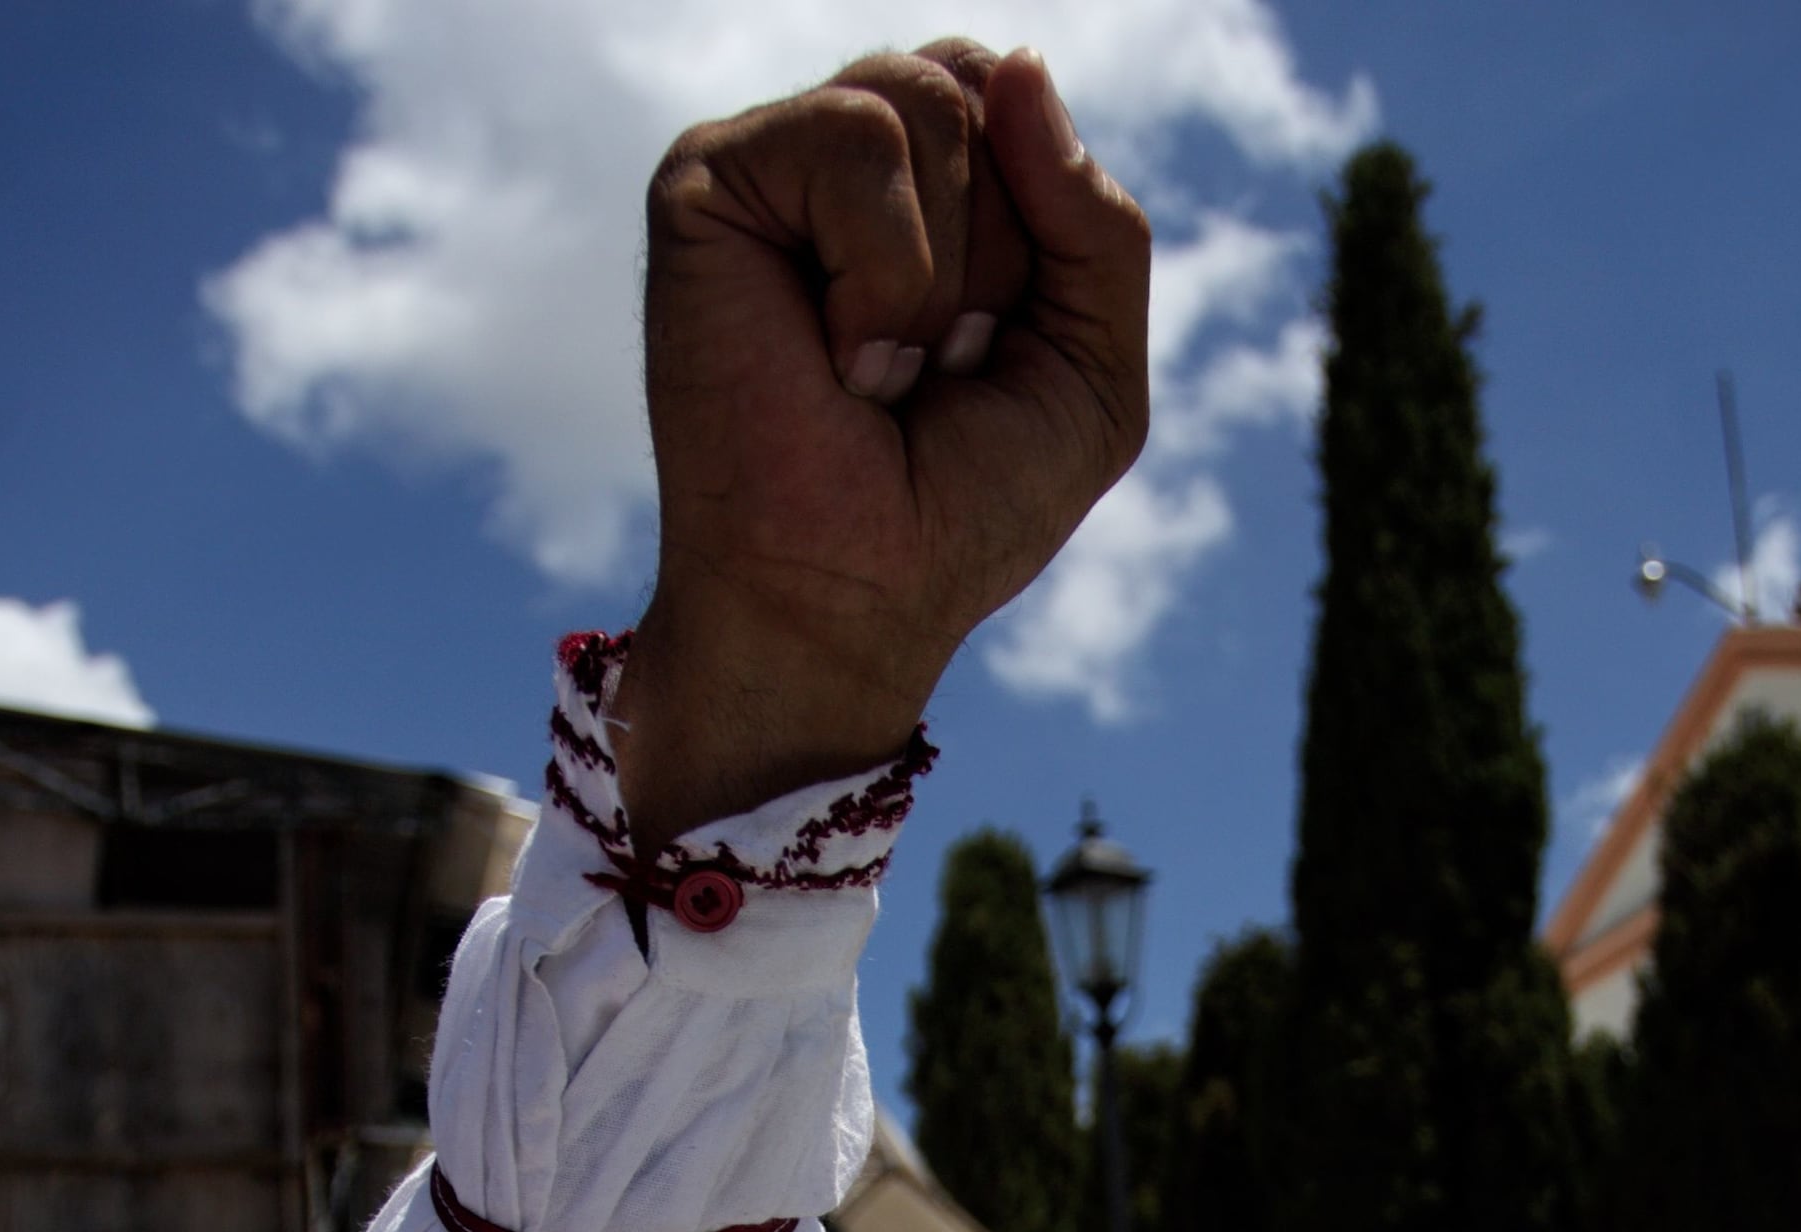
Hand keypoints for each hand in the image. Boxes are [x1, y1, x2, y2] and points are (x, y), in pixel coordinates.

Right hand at [622, 48, 1146, 849]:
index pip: (1013, 93)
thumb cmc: (963, 504)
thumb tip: (1018, 63)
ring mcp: (768, 162)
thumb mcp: (1093, 365)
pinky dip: (882, 270)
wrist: (853, 598)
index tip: (986, 349)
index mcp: (923, 180)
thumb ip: (1095, 219)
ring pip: (922, 98)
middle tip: (935, 364)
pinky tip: (836, 358)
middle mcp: (841, 155)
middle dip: (998, 246)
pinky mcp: (704, 182)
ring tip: (881, 368)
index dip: (1038, 222)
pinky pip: (850, 136)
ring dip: (940, 272)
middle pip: (974, 79)